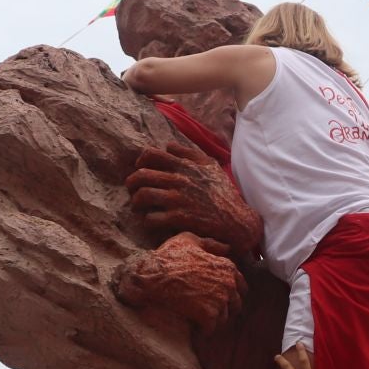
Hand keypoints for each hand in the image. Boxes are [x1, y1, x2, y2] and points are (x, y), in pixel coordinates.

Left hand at [125, 144, 262, 257]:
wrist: (237, 221)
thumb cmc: (224, 193)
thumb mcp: (211, 166)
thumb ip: (189, 153)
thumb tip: (168, 146)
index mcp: (184, 165)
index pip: (151, 154)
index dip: (140, 161)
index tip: (140, 169)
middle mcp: (178, 180)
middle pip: (141, 175)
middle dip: (131, 183)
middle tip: (132, 190)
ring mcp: (177, 200)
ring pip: (142, 196)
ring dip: (136, 202)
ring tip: (138, 207)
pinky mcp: (178, 218)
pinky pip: (151, 218)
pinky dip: (146, 220)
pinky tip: (150, 222)